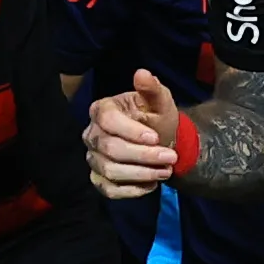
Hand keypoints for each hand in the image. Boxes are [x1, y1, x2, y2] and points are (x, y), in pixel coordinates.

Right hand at [85, 68, 185, 201]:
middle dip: (144, 156)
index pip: (107, 120)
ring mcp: (93, 158)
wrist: (160, 143)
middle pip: (110, 148)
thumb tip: (143, 73)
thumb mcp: (160, 102)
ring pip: (110, 170)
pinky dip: (132, 190)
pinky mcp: (99, 178)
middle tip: (172, 157)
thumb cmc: (156, 119)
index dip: (130, 131)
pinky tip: (151, 184)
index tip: (155, 137)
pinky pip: (109, 189)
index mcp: (102, 110)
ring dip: (142, 173)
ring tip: (167, 171)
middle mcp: (91, 134)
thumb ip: (152, 89)